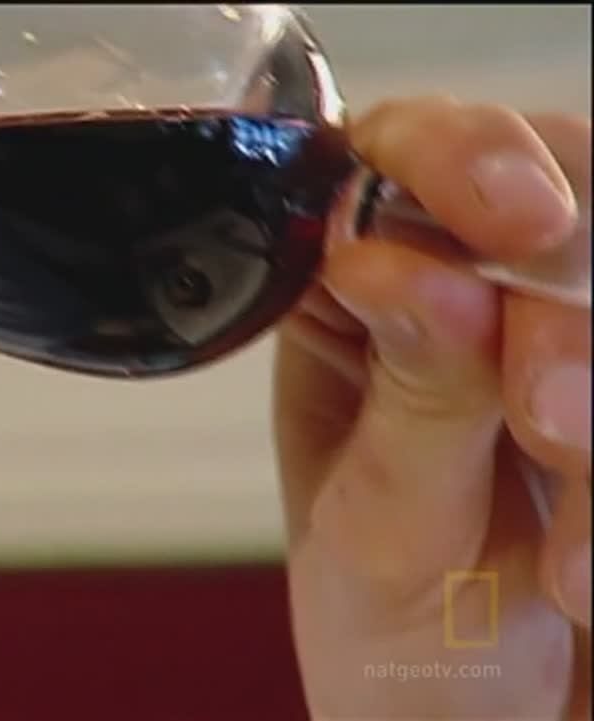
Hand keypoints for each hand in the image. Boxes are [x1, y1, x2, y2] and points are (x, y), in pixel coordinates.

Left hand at [275, 98, 589, 719]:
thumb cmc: (399, 645)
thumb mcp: (381, 533)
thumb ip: (409, 399)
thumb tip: (407, 266)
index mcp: (363, 310)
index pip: (393, 165)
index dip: (452, 156)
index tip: (507, 218)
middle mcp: (476, 304)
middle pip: (559, 198)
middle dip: (564, 297)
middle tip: (550, 414)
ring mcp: (577, 350)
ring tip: (575, 563)